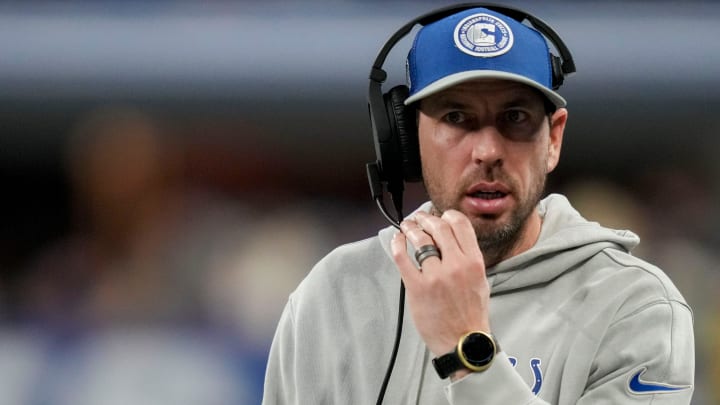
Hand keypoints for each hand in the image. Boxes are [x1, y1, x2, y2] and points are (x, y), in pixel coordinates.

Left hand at [390, 210, 491, 357]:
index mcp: (474, 262)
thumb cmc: (471, 314)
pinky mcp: (417, 287)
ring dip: (411, 228)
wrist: (463, 342)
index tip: (439, 215)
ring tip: (407, 226)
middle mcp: (456, 265)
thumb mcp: (480, 280)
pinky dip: (398, 244)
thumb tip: (452, 237)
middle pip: (438, 227)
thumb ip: (468, 258)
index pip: (460, 224)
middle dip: (426, 218)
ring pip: (420, 239)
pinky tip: (397, 240)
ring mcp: (435, 276)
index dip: (446, 214)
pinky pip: (402, 257)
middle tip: (419, 218)